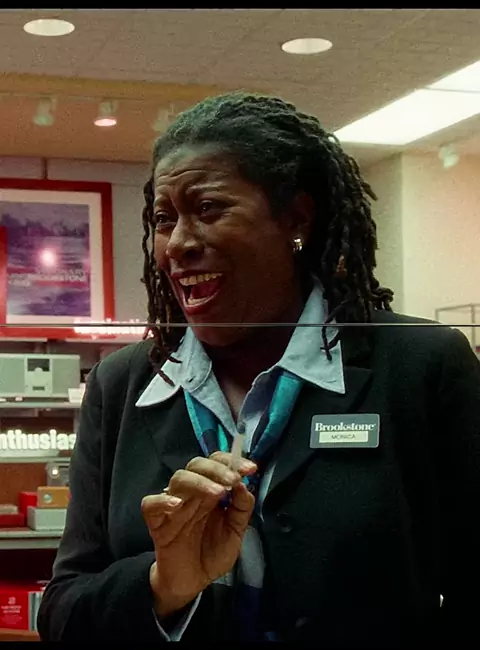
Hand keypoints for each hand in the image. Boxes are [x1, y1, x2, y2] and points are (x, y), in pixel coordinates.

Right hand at [141, 451, 256, 617]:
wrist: (192, 583)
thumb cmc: (212, 553)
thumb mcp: (235, 532)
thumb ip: (241, 509)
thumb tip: (245, 485)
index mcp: (210, 491)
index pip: (216, 463)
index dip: (231, 461)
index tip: (250, 469)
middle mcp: (192, 493)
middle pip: (196, 465)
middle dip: (216, 469)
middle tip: (233, 480)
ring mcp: (173, 506)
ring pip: (178, 479)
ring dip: (199, 481)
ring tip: (218, 493)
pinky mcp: (156, 523)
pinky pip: (151, 504)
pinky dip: (162, 500)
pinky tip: (177, 505)